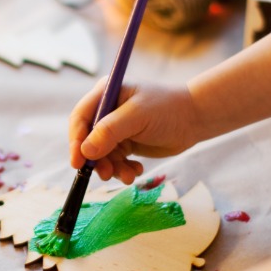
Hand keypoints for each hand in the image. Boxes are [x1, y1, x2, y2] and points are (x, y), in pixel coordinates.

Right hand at [69, 81, 200, 182]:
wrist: (194, 119)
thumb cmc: (167, 109)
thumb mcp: (137, 116)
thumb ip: (110, 132)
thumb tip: (85, 152)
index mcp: (105, 94)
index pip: (80, 118)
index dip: (76, 141)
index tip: (78, 162)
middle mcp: (107, 111)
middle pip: (88, 140)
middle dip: (96, 159)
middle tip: (106, 174)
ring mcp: (116, 128)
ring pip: (101, 155)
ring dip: (112, 168)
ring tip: (128, 176)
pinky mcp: (126, 143)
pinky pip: (115, 161)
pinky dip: (123, 169)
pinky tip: (136, 170)